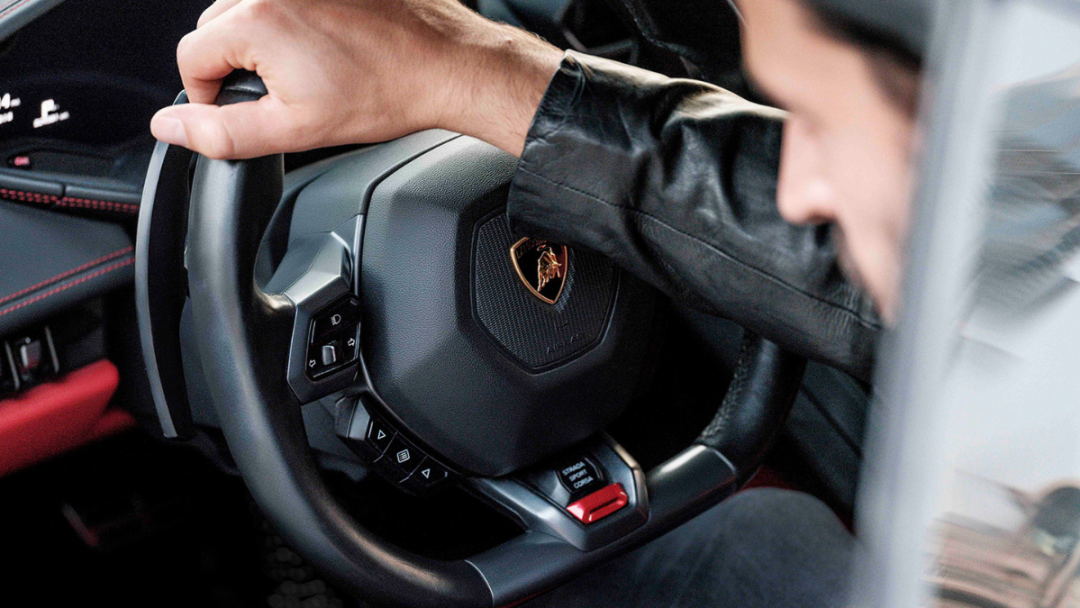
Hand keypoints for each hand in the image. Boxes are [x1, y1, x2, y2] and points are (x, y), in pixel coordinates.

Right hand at [150, 0, 562, 158]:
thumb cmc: (384, 94)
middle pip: (214, 29)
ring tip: (307, 73)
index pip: (190, 58)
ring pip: (246, 10)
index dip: (207, 97)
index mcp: (255, 20)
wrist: (443, 65)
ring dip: (260, 43)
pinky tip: (324, 48)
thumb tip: (169, 126)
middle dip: (234, 68)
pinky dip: (288, 22)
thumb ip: (222, 131)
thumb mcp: (295, 129)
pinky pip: (281, 0)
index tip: (239, 114)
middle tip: (280, 97)